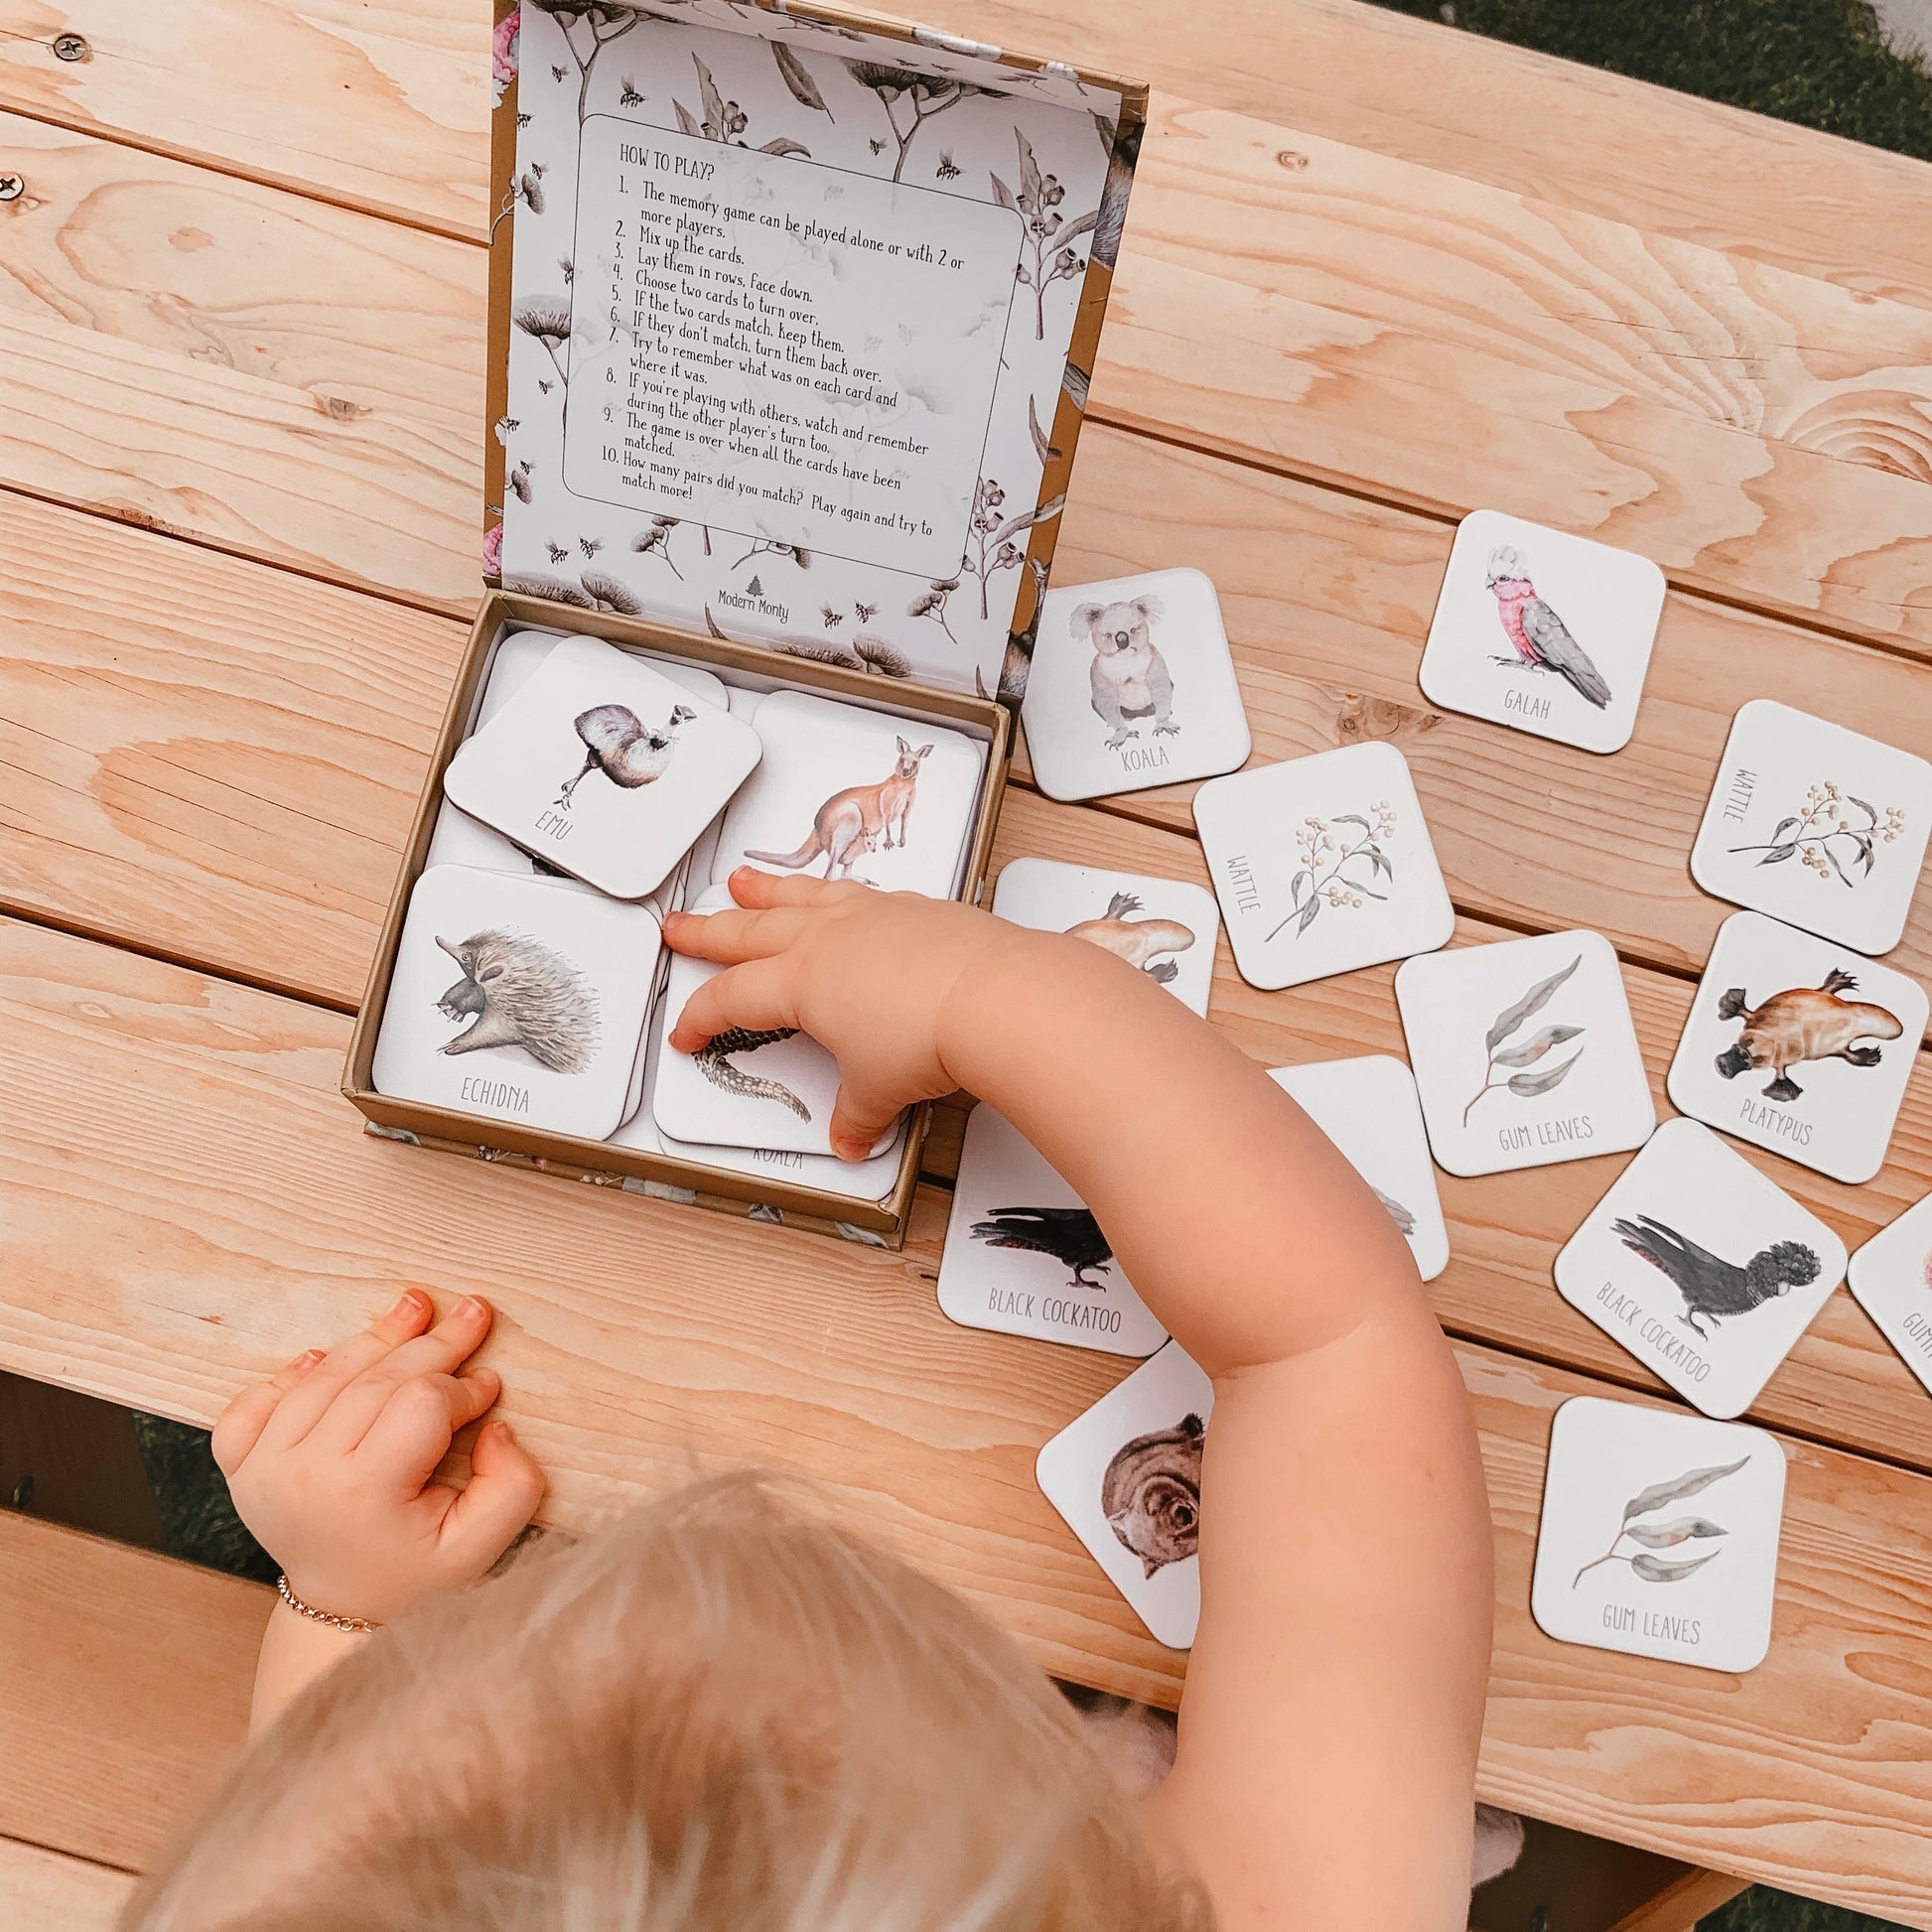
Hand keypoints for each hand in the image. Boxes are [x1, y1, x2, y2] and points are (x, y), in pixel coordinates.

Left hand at [212, 1291, 544, 1624]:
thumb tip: (494, 1426)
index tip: (489, 1388)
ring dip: (374, 1339)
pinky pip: (258, 1402)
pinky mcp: (241, 1467)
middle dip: (434, 1343)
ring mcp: (264, 1469)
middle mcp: (305, 1475)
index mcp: (364, 1494)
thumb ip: (511, 1485)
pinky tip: (326, 1355)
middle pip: (377, 1380)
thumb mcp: (482, 1544)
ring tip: (415, 1308)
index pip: (422, 1406)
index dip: (464, 1388)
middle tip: (474, 1312)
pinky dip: (292, 1374)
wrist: (344, 1612)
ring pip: (325, 1378)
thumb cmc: (417, 1575)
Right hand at [663, 868, 1032, 1158]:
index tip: (687, 1033)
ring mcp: (867, 915)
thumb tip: (854, 1137)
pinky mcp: (908, 906)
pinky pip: (852, 892)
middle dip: (707, 932)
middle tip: (679, 927)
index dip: (701, 1019)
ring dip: (763, 892)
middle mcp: (825, 939)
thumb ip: (857, 1116)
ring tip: (739, 881)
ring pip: (797, 897)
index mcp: (800, 982)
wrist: (992, 997)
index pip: (731, 999)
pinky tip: (833, 893)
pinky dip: (829, 890)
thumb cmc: (932, 1034)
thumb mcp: (878, 1091)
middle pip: (747, 931)